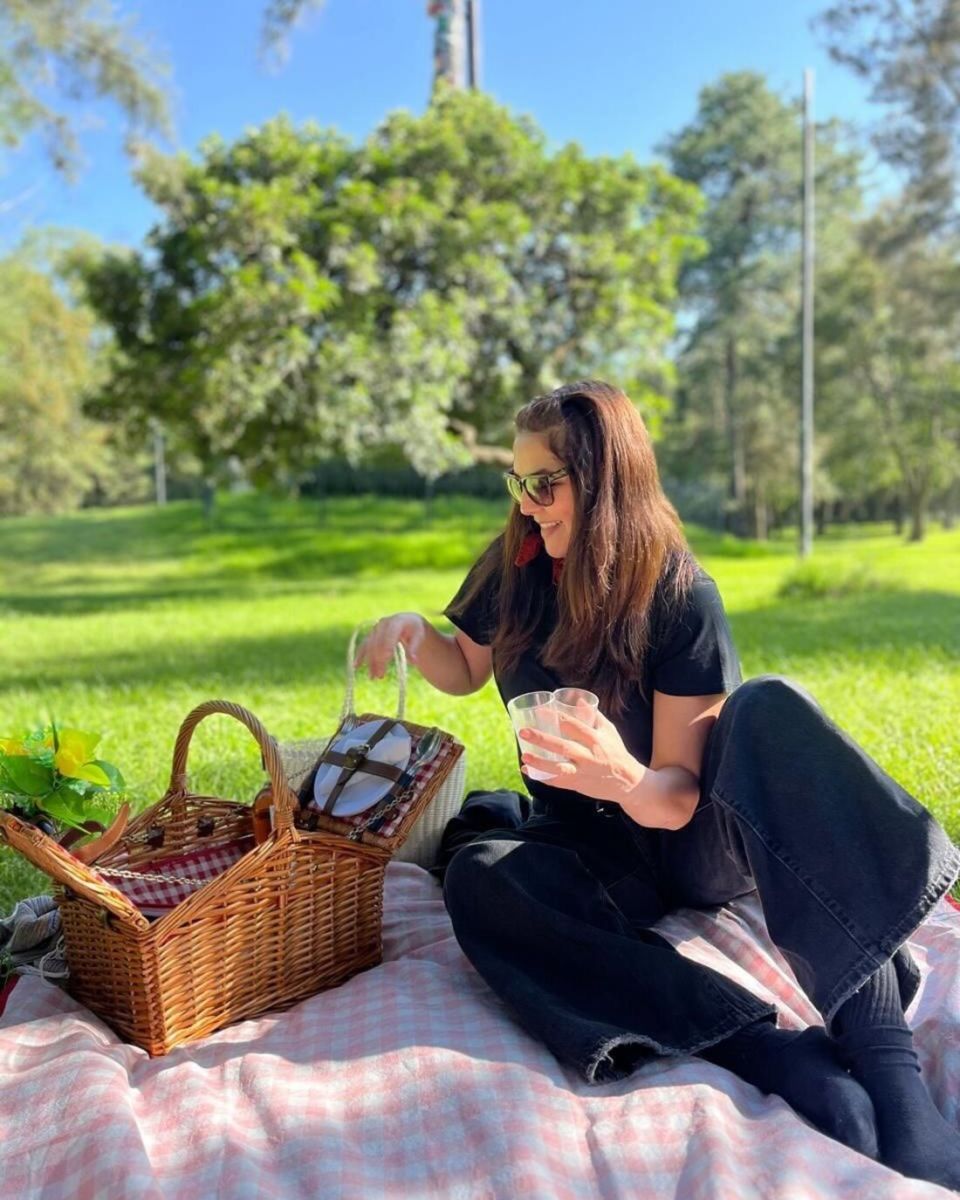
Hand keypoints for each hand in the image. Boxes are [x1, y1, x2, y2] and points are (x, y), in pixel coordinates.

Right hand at [355, 613, 425, 678]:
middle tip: (380, 676)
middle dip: (378, 661)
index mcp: (395, 622)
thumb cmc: (415, 629)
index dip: (385, 649)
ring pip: (370, 647)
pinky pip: (364, 645)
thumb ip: (414, 648)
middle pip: (378, 644)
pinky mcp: (371, 635)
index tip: (385, 662)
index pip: (389, 637)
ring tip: (372, 677)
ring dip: (370, 662)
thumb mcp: (419, 636)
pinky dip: (360, 655)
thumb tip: (413, 662)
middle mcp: (383, 624)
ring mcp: (375, 629)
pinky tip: (355, 666)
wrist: (407, 621)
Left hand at [518, 708, 644, 804]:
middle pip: (562, 747)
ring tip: (524, 756)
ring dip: (540, 763)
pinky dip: (542, 777)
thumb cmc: (617, 752)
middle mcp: (588, 756)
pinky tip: (527, 770)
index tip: (539, 711)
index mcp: (596, 739)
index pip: (573, 725)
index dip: (555, 717)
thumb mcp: (609, 731)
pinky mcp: (578, 785)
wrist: (628, 782)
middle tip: (523, 731)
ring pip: (558, 768)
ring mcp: (583, 772)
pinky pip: (557, 782)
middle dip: (542, 739)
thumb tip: (579, 699)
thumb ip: (594, 715)